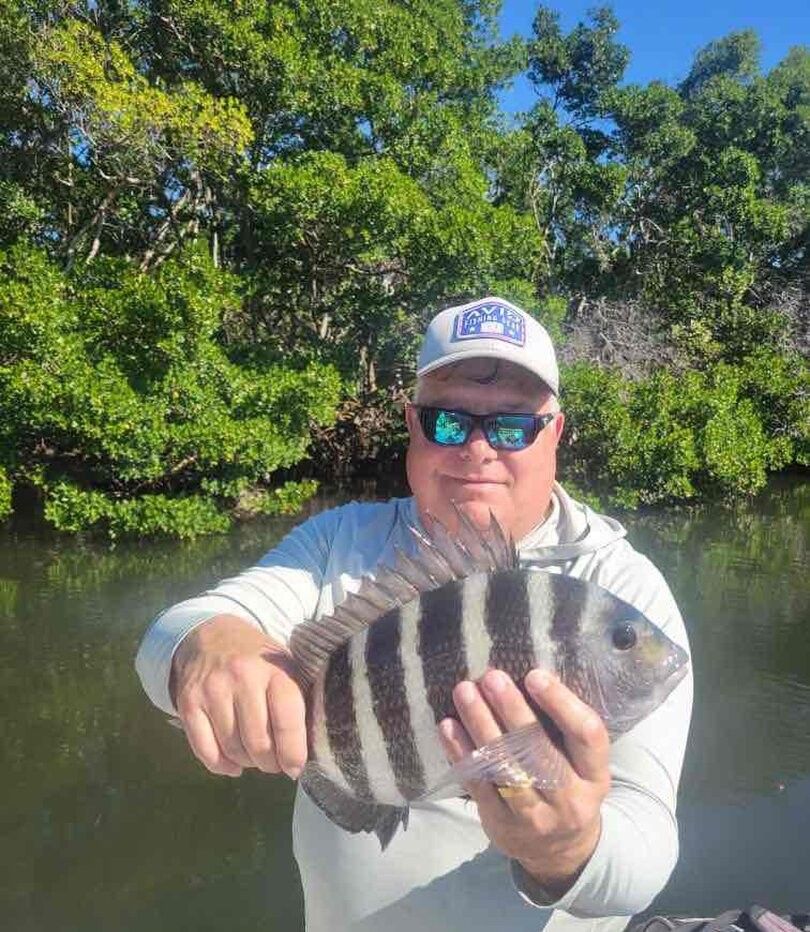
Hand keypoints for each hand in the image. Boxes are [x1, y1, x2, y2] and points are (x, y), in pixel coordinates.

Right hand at [170, 615, 306, 779]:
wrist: (212, 636)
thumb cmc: (259, 660)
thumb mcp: (286, 668)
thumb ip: (297, 703)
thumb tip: (304, 753)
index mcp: (274, 669)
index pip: (287, 719)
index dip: (293, 752)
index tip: (295, 767)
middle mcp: (241, 677)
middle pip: (258, 742)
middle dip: (270, 763)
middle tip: (274, 764)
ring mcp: (211, 690)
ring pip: (232, 749)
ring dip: (247, 763)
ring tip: (255, 757)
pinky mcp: (188, 703)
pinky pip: (205, 751)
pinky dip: (221, 765)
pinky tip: (233, 763)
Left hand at [438, 668, 609, 897]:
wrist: (559, 853)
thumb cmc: (567, 786)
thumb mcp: (582, 765)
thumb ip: (562, 729)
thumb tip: (525, 673)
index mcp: (595, 775)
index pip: (586, 735)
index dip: (561, 704)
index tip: (534, 675)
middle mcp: (570, 798)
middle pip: (539, 750)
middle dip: (512, 710)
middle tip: (491, 677)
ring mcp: (535, 816)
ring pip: (505, 768)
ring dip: (481, 726)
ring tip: (465, 692)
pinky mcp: (501, 824)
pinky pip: (478, 784)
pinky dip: (461, 752)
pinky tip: (448, 726)